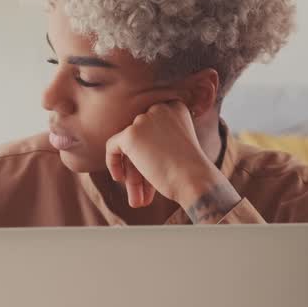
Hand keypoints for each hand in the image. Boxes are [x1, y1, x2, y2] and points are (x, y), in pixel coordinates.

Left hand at [104, 102, 229, 210]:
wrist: (195, 180)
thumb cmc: (192, 171)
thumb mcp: (178, 147)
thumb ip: (158, 140)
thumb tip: (136, 147)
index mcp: (175, 107)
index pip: (153, 128)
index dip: (151, 152)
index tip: (153, 173)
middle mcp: (159, 108)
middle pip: (141, 137)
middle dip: (140, 166)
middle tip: (145, 192)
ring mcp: (144, 119)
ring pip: (129, 146)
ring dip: (133, 173)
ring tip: (137, 199)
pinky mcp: (131, 134)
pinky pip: (112, 146)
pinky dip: (113, 162)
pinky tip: (119, 179)